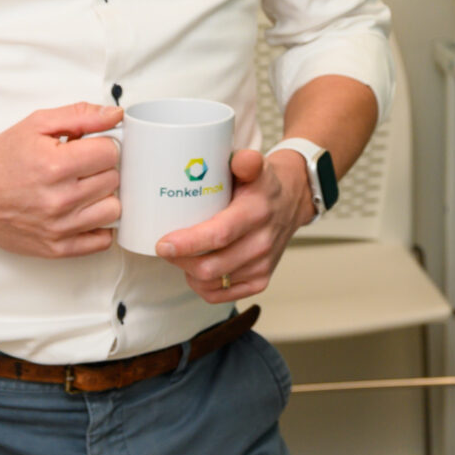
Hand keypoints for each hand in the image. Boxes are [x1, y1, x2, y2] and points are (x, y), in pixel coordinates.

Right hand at [0, 102, 123, 257]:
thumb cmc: (2, 161)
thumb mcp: (36, 125)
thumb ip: (80, 116)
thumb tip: (115, 115)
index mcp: (55, 165)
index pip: (111, 153)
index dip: (103, 145)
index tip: (91, 148)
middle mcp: (59, 199)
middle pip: (114, 179)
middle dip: (102, 168)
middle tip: (82, 167)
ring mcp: (59, 227)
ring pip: (113, 209)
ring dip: (103, 197)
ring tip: (84, 189)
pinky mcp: (56, 248)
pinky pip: (101, 240)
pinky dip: (99, 226)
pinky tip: (84, 212)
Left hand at [154, 146, 311, 302]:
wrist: (292, 202)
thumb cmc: (264, 186)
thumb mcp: (257, 166)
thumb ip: (246, 161)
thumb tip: (239, 159)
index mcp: (256, 212)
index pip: (219, 235)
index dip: (188, 243)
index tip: (162, 243)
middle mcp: (262, 243)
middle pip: (210, 266)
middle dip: (179, 260)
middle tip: (165, 246)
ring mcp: (262, 265)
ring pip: (211, 282)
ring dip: (189, 271)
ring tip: (183, 254)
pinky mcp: (260, 281)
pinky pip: (219, 295)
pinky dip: (202, 285)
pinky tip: (198, 270)